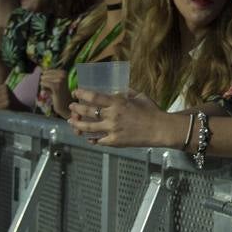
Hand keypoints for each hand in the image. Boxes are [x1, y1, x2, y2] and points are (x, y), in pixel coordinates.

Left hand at [38, 68, 70, 117]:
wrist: (65, 105)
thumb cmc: (58, 94)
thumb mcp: (54, 82)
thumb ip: (48, 75)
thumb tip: (42, 70)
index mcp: (63, 72)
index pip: (47, 70)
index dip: (46, 78)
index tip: (53, 86)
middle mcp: (63, 74)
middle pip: (44, 74)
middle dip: (45, 82)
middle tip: (52, 89)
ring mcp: (60, 80)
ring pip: (43, 79)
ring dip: (45, 86)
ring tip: (52, 91)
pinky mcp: (56, 87)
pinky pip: (43, 83)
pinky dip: (44, 88)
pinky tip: (50, 92)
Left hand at [68, 89, 184, 147]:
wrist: (159, 129)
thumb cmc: (151, 110)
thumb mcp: (139, 95)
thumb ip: (125, 92)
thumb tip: (116, 89)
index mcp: (117, 102)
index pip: (94, 97)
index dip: (82, 94)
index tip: (75, 92)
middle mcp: (112, 115)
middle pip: (87, 112)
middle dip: (76, 108)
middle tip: (71, 107)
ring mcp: (111, 129)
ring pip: (88, 128)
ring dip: (77, 125)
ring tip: (71, 122)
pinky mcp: (114, 141)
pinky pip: (98, 140)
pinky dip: (91, 139)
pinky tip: (88, 138)